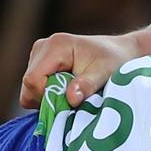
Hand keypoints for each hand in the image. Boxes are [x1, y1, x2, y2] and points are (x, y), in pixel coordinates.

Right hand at [19, 26, 150, 108]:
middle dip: (47, 99)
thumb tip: (70, 99)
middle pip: (29, 85)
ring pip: (30, 87)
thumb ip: (87, 85)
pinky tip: (68, 92)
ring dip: (50, 97)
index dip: (45, 97)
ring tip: (74, 96)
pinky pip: (36, 87)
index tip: (68, 104)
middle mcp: (43, 47)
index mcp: (56, 46)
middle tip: (73, 103)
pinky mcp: (42, 63)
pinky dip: (50, 94)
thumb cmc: (115, 60)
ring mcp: (40, 55)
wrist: (121, 52)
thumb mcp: (105, 73)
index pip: (33, 80)